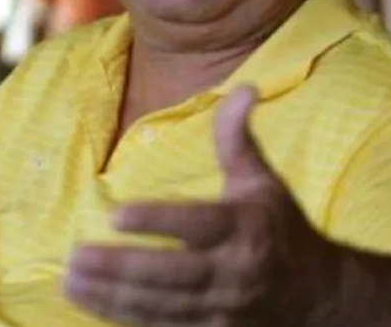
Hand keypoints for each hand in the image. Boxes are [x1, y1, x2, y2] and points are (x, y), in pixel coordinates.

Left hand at [63, 85, 337, 325]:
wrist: (320, 297)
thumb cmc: (281, 229)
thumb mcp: (262, 181)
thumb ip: (238, 139)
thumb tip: (243, 86)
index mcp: (244, 229)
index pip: (196, 224)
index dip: (158, 221)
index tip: (115, 214)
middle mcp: (233, 272)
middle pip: (171, 274)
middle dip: (120, 268)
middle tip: (75, 256)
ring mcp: (221, 308)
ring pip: (161, 306)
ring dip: (112, 296)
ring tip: (70, 281)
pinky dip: (125, 318)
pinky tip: (91, 303)